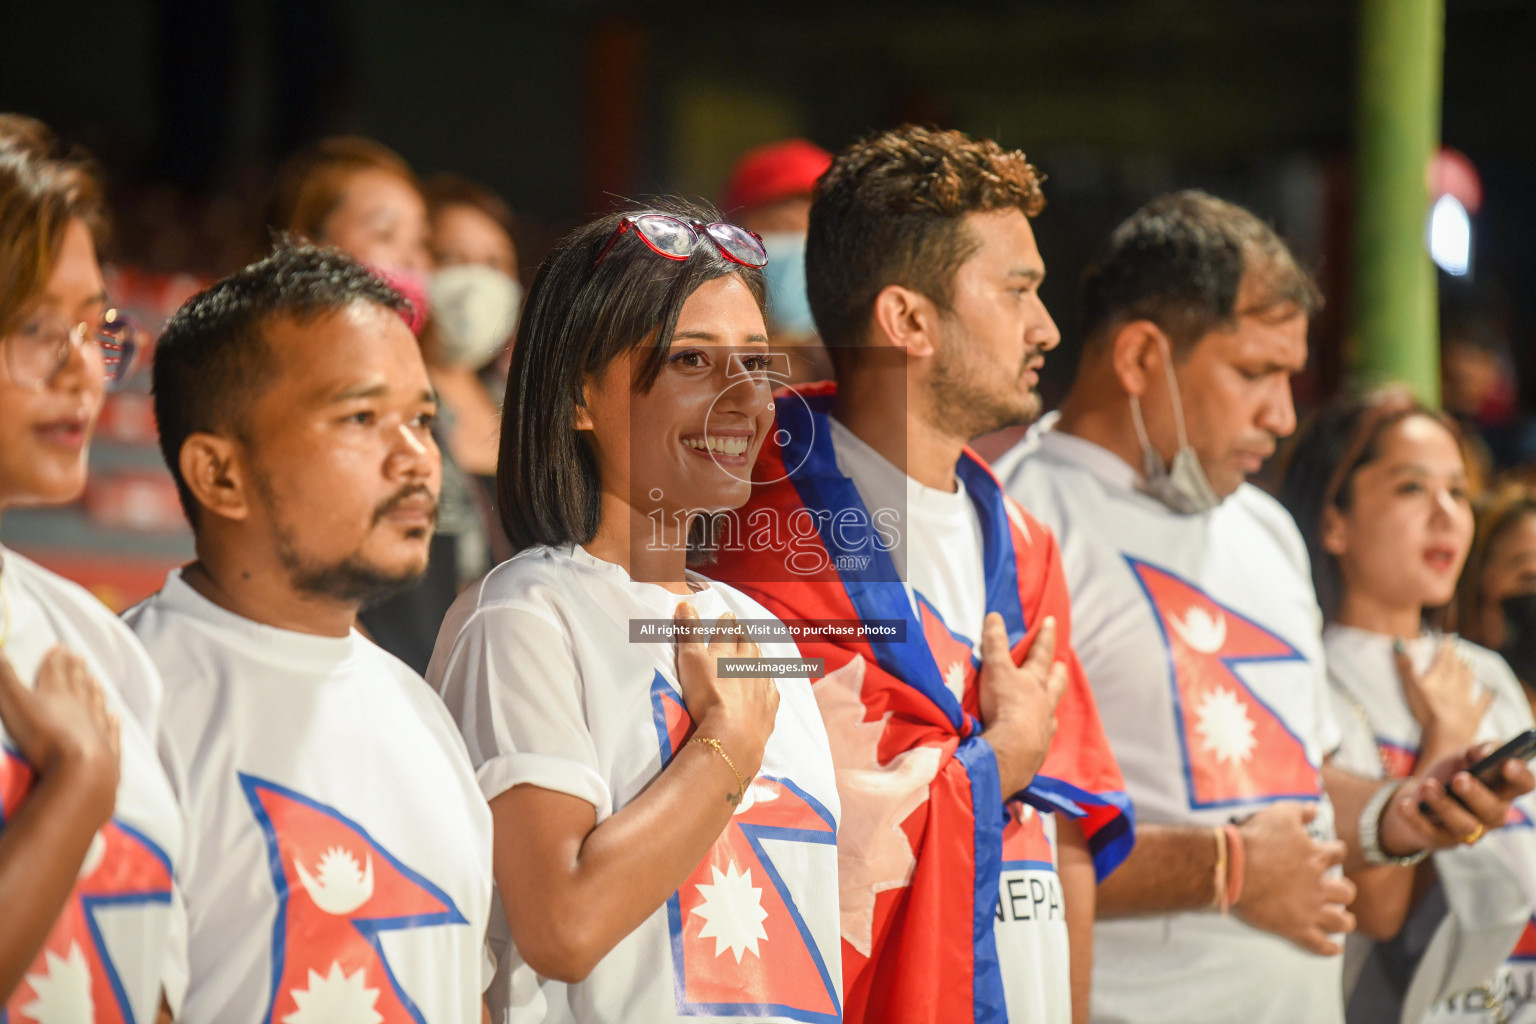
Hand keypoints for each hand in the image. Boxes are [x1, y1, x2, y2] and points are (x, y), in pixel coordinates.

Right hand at [0, 646, 119, 816]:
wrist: (82, 770)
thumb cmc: (45, 736)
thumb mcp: (15, 703)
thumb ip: (4, 678)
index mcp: (57, 694)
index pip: (56, 671)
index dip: (56, 659)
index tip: (60, 647)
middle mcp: (81, 707)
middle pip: (77, 684)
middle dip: (75, 669)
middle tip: (79, 657)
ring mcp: (97, 728)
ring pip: (96, 704)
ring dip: (93, 690)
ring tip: (94, 680)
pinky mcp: (107, 751)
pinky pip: (110, 732)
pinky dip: (112, 723)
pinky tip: (115, 717)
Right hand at [672, 603, 778, 777]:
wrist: (733, 734)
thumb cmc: (707, 695)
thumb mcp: (690, 660)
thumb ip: (688, 632)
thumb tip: (685, 603)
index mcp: (727, 651)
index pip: (727, 631)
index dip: (726, 623)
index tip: (728, 616)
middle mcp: (748, 664)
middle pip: (748, 644)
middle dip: (744, 634)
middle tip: (742, 628)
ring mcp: (762, 685)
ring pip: (761, 664)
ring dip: (757, 655)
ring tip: (754, 648)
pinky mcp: (769, 707)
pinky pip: (771, 689)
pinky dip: (768, 682)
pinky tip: (768, 682)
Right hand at [979, 613, 1068, 796]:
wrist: (1012, 751)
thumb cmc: (1005, 705)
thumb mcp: (996, 670)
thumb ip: (995, 644)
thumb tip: (995, 616)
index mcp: (1034, 682)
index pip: (1041, 653)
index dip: (1044, 636)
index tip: (1051, 621)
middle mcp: (1044, 703)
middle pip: (1055, 683)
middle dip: (1057, 672)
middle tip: (1064, 664)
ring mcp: (1043, 727)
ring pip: (1051, 712)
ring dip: (1050, 706)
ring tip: (1051, 706)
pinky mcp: (1037, 750)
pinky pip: (1042, 737)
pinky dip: (1040, 734)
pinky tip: (1038, 738)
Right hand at [1233, 801, 1355, 955]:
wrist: (1232, 867)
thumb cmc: (1255, 839)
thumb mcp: (1280, 814)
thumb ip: (1301, 811)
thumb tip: (1315, 809)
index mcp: (1316, 856)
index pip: (1338, 854)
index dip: (1334, 853)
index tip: (1329, 854)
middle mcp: (1319, 884)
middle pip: (1345, 891)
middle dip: (1343, 891)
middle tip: (1336, 891)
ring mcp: (1309, 909)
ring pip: (1340, 921)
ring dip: (1343, 921)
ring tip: (1343, 920)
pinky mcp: (1295, 928)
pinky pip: (1318, 944)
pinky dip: (1329, 948)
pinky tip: (1334, 949)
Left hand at [1379, 743, 1535, 853]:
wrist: (1418, 795)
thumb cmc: (1450, 774)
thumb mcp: (1463, 756)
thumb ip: (1478, 750)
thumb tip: (1489, 752)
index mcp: (1503, 791)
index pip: (1523, 786)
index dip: (1519, 777)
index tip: (1508, 764)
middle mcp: (1491, 815)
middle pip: (1493, 811)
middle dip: (1477, 795)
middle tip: (1460, 778)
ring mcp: (1467, 831)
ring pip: (1463, 825)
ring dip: (1444, 806)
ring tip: (1428, 786)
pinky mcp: (1440, 839)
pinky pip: (1430, 833)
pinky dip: (1416, 819)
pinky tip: (1406, 805)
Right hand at [1396, 638, 1487, 751]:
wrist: (1448, 735)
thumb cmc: (1426, 710)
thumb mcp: (1410, 685)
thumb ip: (1405, 664)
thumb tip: (1399, 641)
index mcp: (1440, 677)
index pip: (1444, 658)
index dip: (1446, 647)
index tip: (1449, 638)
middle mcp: (1456, 685)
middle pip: (1456, 668)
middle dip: (1456, 657)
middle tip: (1457, 649)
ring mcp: (1466, 700)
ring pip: (1468, 681)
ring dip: (1468, 671)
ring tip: (1469, 663)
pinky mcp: (1474, 715)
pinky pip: (1483, 703)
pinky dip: (1487, 695)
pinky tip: (1492, 691)